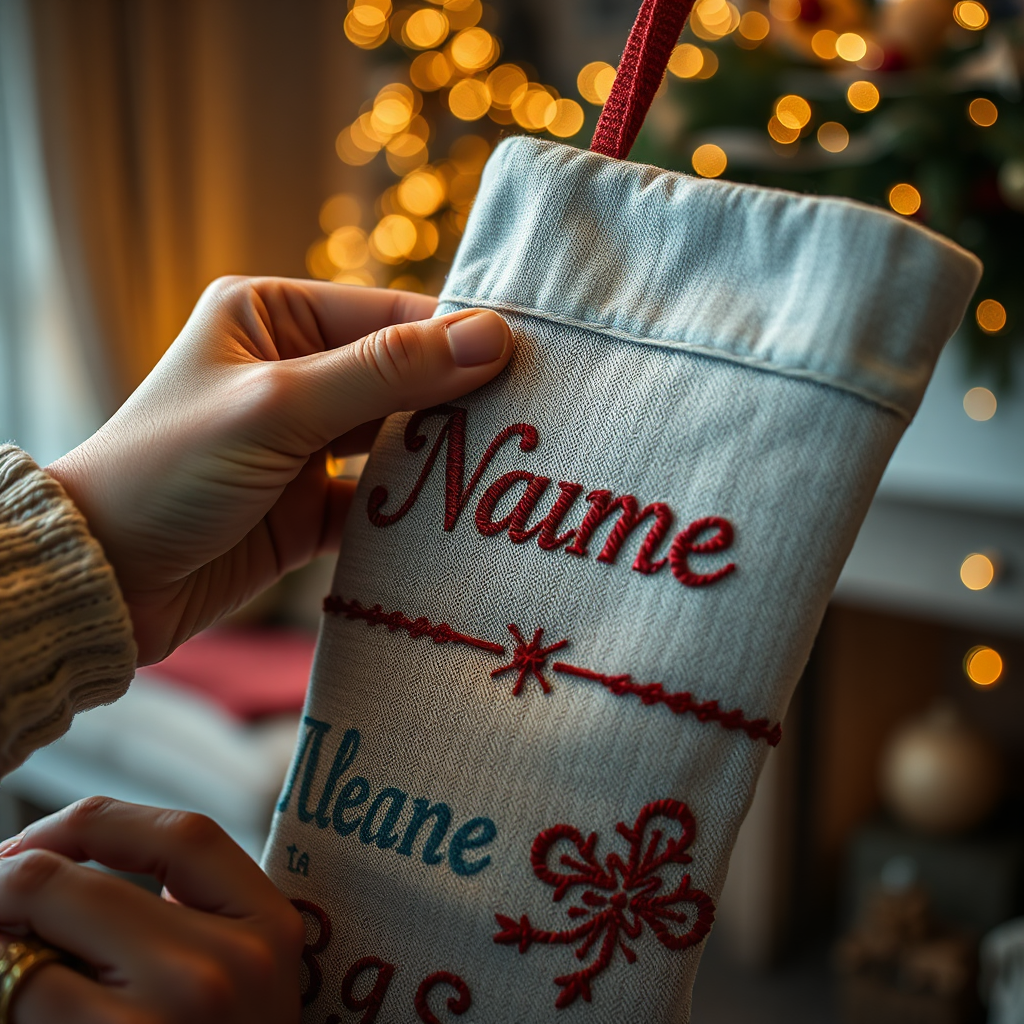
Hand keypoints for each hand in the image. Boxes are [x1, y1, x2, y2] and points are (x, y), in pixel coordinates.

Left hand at [0, 797, 303, 1023]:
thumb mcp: (235, 977)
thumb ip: (186, 914)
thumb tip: (54, 861)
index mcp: (269, 925)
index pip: (180, 831)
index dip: (94, 824)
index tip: (42, 846)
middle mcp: (227, 962)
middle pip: (70, 874)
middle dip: (6, 881)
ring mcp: (170, 1014)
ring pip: (29, 926)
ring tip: (2, 959)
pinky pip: (20, 994)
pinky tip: (12, 1003)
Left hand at [47, 278, 512, 662]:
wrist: (107, 579)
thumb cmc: (170, 469)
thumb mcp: (279, 406)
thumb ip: (387, 372)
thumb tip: (490, 335)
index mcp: (272, 315)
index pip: (388, 316)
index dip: (457, 339)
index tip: (528, 366)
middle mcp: (293, 369)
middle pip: (401, 376)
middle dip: (457, 399)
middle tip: (529, 421)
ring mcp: (305, 439)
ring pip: (396, 437)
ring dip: (439, 456)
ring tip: (503, 468)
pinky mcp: (310, 503)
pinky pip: (378, 496)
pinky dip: (410, 509)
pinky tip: (452, 518)